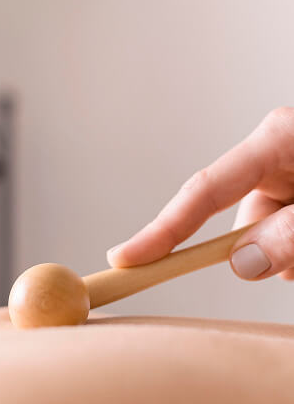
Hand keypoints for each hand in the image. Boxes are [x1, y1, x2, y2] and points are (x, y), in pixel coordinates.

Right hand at [107, 107, 293, 280]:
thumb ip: (288, 234)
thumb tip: (242, 263)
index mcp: (275, 140)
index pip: (201, 191)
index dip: (161, 230)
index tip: (125, 258)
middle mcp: (270, 158)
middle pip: (233, 220)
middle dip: (251, 250)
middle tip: (288, 262)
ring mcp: (282, 177)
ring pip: (257, 234)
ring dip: (281, 255)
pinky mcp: (290, 195)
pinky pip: (273, 236)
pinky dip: (288, 252)